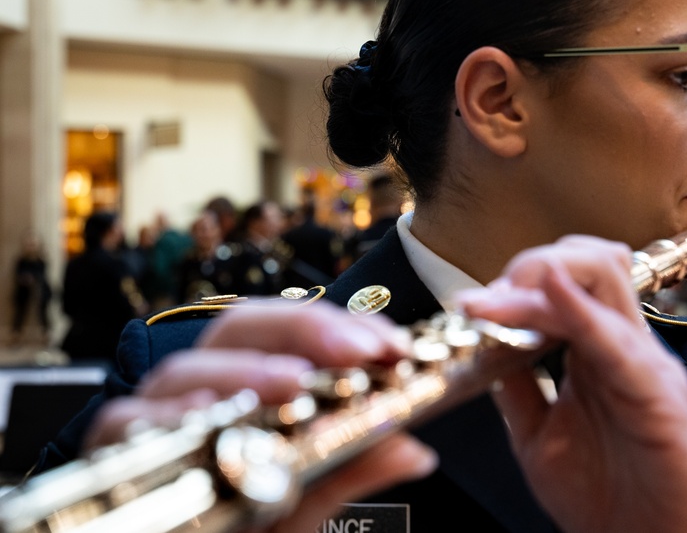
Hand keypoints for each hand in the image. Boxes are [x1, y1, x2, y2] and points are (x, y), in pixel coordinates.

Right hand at [86, 303, 437, 532]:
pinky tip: (207, 415)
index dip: (341, 328)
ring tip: (294, 382)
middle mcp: (201, 393)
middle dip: (301, 330)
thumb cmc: (239, 527)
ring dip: (243, 370)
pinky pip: (123, 424)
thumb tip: (415, 451)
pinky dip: (166, 415)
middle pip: (238, 331)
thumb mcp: (303, 506)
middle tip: (355, 351)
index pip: (290, 334)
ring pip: (183, 370)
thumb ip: (352, 474)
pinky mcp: (117, 456)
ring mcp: (156, 422)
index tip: (390, 345)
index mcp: (248, 388)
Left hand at [456, 235, 686, 532]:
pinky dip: (582, 311)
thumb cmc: (606, 496)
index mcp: (598, 349)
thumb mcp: (538, 433)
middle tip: (486, 296)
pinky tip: (553, 292)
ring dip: (545, 277)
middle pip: (589, 264)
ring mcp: (645, 362)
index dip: (517, 280)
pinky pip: (617, 341)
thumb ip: (516, 386)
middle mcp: (624, 345)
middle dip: (531, 266)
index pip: (566, 282)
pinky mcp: (659, 394)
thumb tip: (480, 343)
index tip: (473, 302)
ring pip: (606, 280)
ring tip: (500, 297)